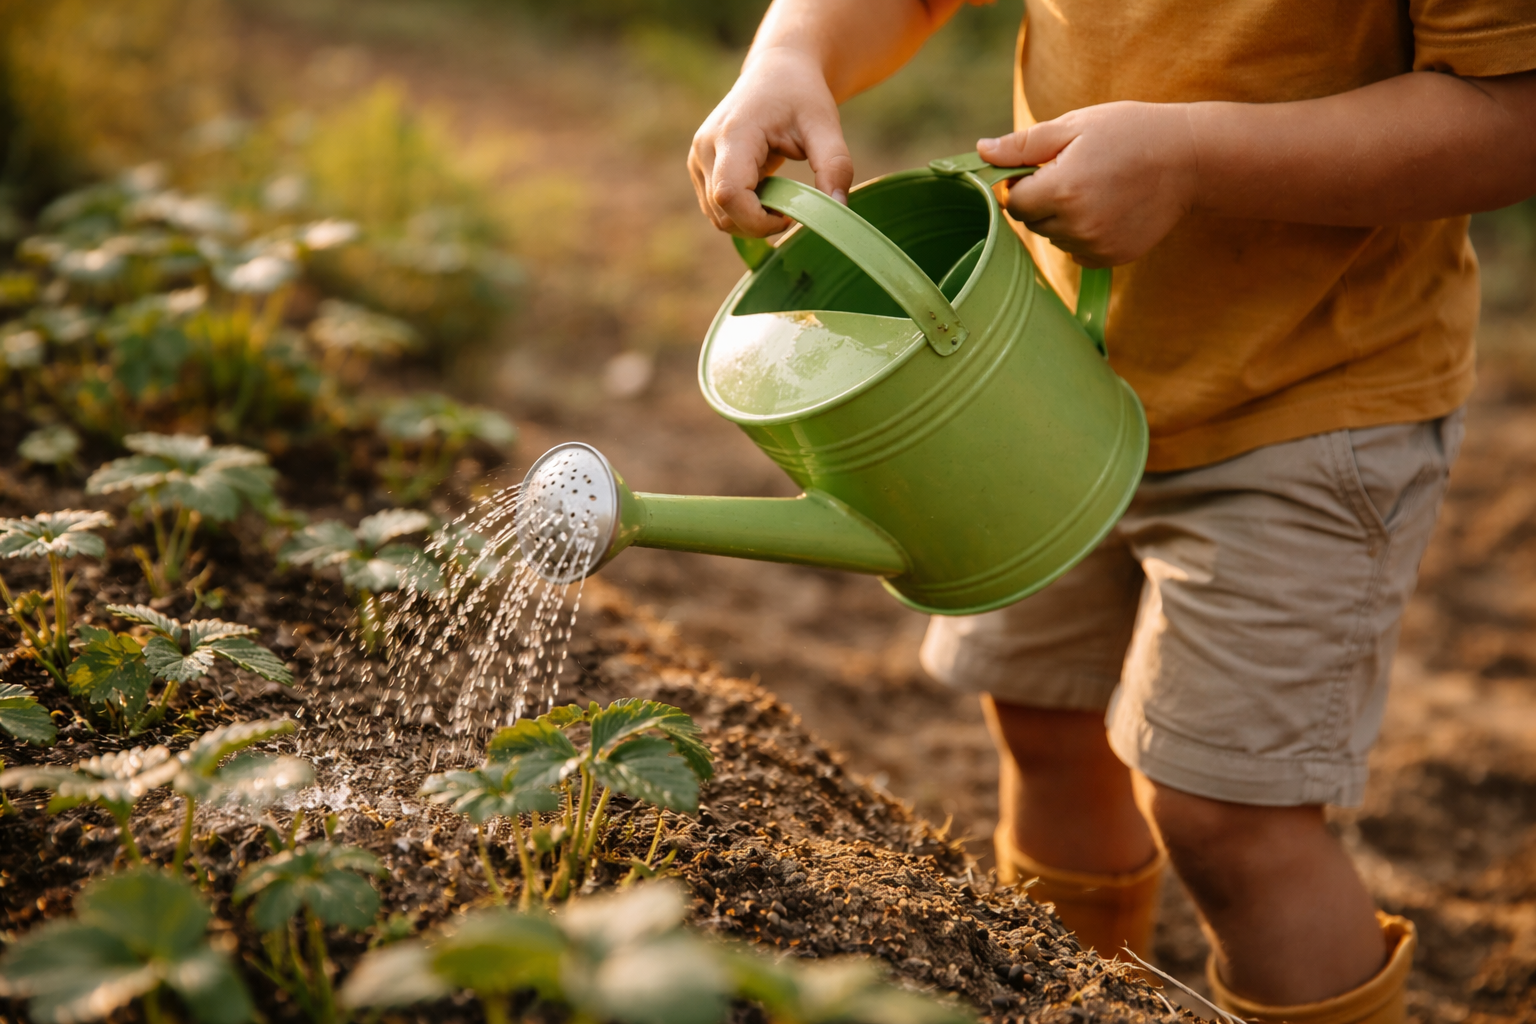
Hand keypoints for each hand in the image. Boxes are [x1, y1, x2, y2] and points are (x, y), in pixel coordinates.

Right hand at [689, 46, 855, 236]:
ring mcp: (698, 160)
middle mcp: (705, 149)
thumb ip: (835, 165)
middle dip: (759, 224)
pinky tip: (765, 191)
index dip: (758, 220)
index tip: (790, 215)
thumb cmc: (801, 96)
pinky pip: (717, 210)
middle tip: (791, 207)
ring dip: (751, 221)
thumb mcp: (825, 125)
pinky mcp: (700, 169)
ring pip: (718, 218)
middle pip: (723, 214)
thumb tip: (839, 209)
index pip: (729, 195)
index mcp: (733, 134)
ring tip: (779, 194)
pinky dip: (743, 213)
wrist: (776, 73)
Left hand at [979, 101, 1198, 267]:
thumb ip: (1023, 145)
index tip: (1044, 166)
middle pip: (1031, 222)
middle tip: (1075, 172)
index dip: (1022, 183)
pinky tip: (1107, 209)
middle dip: (1042, 200)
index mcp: (1061, 189)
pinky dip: (1083, 234)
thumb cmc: (1130, 132)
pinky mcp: (1112, 257)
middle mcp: (1076, 224)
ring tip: (1096, 188)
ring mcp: (1095, 245)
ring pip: (1055, 237)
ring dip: (1063, 218)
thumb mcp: (1075, 126)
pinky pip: (1077, 252)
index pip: (1012, 202)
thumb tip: (981, 151)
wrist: (1189, 159)